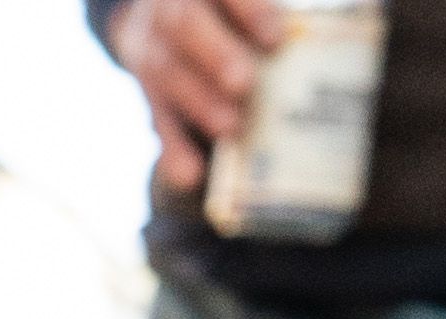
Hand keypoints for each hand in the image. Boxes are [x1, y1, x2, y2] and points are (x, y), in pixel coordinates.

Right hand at [111, 0, 284, 193]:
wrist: (158, 14)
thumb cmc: (225, 10)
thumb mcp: (235, 6)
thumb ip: (263, 16)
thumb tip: (298, 40)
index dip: (248, 11)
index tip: (276, 39)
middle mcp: (166, 6)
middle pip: (183, 25)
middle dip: (214, 55)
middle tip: (244, 85)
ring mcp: (149, 46)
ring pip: (165, 71)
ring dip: (197, 103)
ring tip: (231, 129)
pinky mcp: (146, 87)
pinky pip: (156, 116)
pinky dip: (173, 147)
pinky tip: (191, 175)